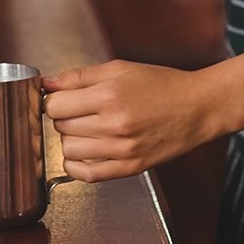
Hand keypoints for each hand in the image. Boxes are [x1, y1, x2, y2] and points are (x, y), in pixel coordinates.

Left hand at [42, 60, 221, 181]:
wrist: (197, 107)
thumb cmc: (160, 84)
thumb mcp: (120, 67)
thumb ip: (79, 76)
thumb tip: (47, 83)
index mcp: (109, 95)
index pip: (56, 105)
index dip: (53, 100)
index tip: (61, 97)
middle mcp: (114, 124)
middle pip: (61, 127)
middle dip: (63, 117)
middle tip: (77, 110)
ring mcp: (122, 150)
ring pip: (69, 151)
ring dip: (70, 139)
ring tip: (85, 128)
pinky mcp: (130, 168)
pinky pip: (88, 175)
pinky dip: (77, 165)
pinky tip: (84, 151)